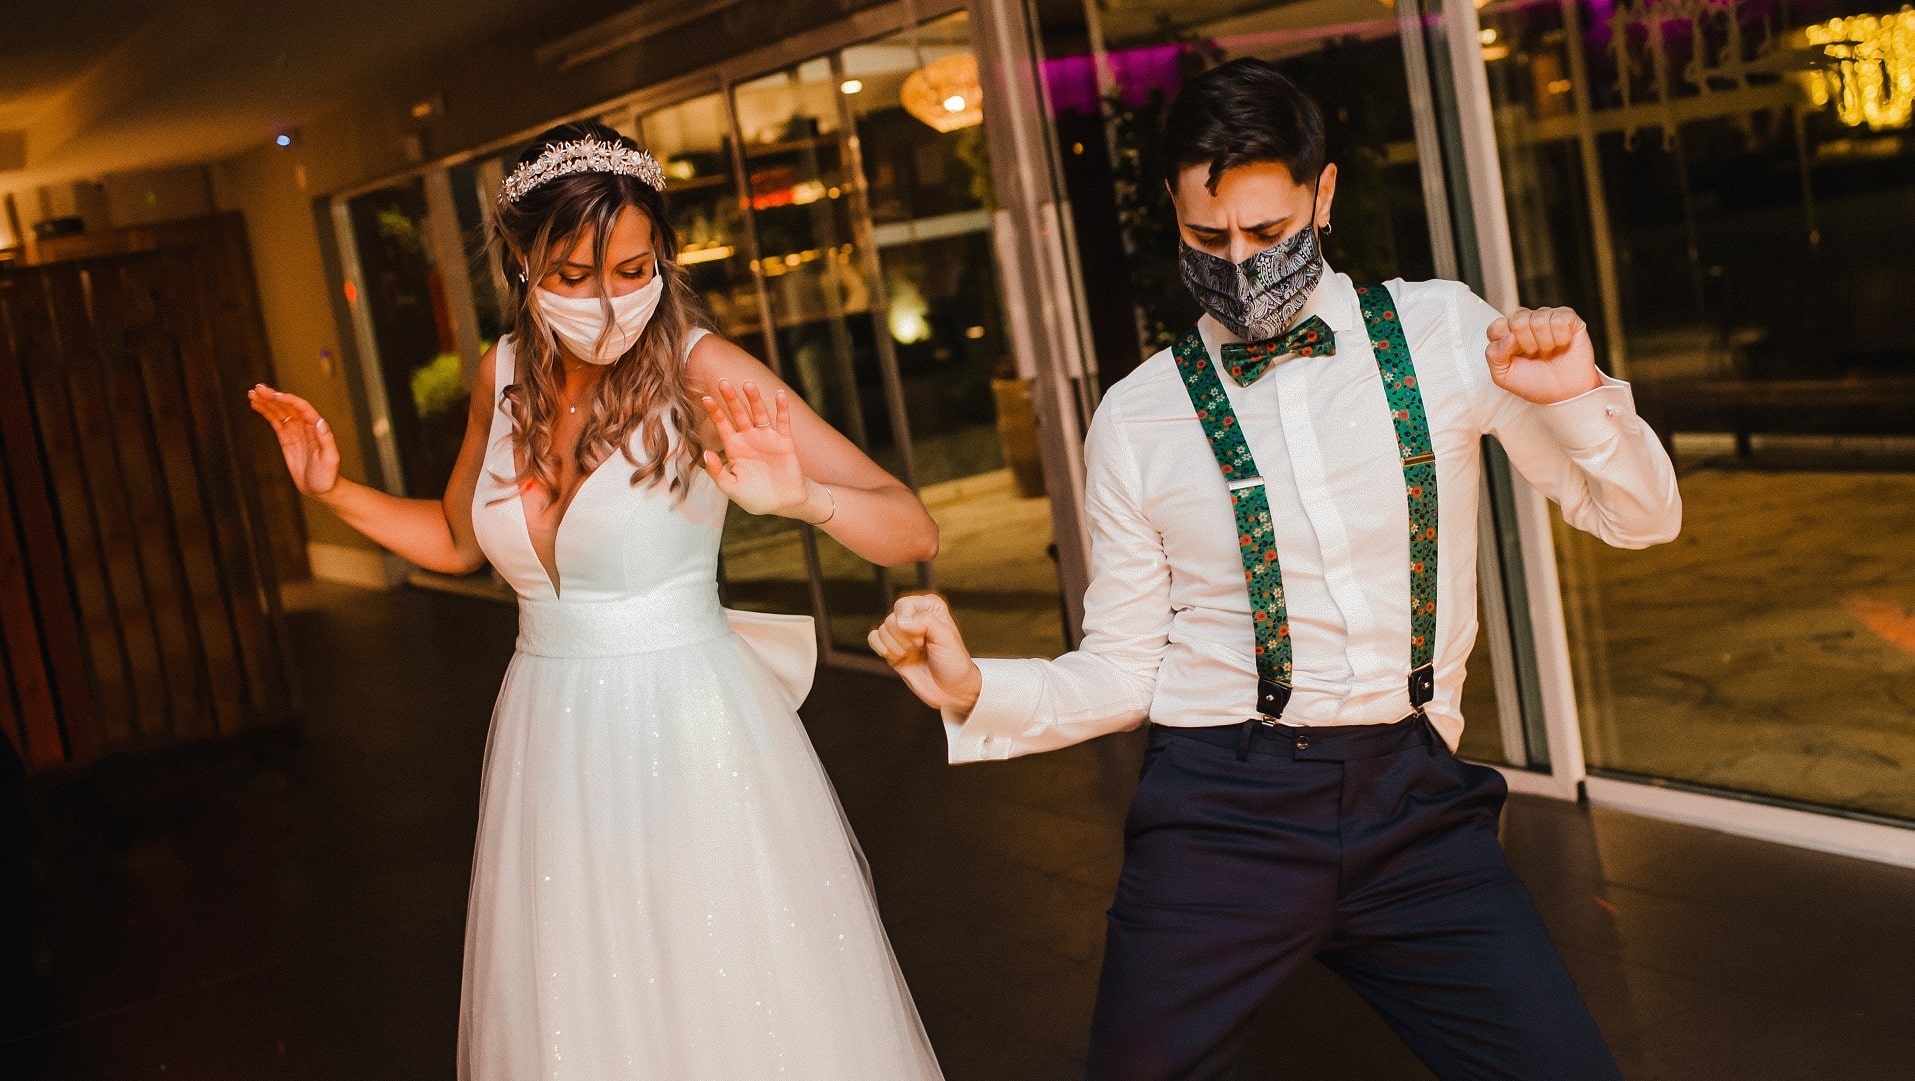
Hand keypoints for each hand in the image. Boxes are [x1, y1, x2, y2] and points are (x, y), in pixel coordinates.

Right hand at [248, 385, 339, 496]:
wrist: (321, 488)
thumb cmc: (328, 475)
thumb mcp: (330, 458)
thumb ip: (326, 439)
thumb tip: (320, 421)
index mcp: (315, 427)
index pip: (301, 408)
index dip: (288, 400)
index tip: (275, 395)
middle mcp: (305, 425)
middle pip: (287, 406)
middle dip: (273, 396)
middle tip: (257, 388)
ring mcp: (295, 431)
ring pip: (279, 411)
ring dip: (266, 401)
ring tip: (252, 392)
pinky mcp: (286, 438)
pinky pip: (275, 421)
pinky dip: (265, 412)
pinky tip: (255, 404)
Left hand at [700, 380, 813, 517]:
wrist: (782, 504)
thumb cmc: (754, 497)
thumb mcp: (731, 488)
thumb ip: (718, 473)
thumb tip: (706, 454)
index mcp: (734, 447)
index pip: (722, 425)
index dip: (715, 412)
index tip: (705, 398)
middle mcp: (749, 438)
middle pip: (739, 413)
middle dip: (731, 398)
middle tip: (722, 382)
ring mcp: (767, 438)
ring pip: (759, 413)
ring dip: (754, 399)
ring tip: (748, 384)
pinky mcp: (785, 442)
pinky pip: (783, 422)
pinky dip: (782, 408)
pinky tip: (780, 395)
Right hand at [868, 593, 983, 714]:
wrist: (951, 689)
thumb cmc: (954, 662)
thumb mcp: (946, 638)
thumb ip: (925, 622)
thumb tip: (900, 621)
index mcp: (929, 607)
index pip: (903, 605)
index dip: (909, 623)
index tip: (923, 639)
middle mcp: (914, 617)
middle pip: (891, 619)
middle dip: (904, 639)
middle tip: (920, 648)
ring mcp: (902, 633)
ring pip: (882, 630)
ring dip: (896, 647)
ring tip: (913, 654)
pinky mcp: (892, 647)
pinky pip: (873, 639)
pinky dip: (881, 648)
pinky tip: (896, 656)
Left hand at [1485, 307, 1602, 405]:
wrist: (1564, 393)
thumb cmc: (1534, 383)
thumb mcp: (1504, 376)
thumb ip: (1494, 355)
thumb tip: (1508, 336)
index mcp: (1508, 332)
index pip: (1497, 326)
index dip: (1505, 344)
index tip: (1515, 357)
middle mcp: (1526, 321)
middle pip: (1518, 321)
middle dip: (1526, 344)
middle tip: (1535, 355)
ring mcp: (1547, 317)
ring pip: (1539, 320)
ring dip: (1545, 343)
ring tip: (1549, 352)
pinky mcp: (1568, 318)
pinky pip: (1559, 320)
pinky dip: (1560, 338)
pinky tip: (1562, 344)